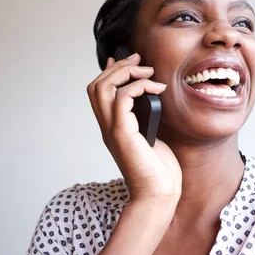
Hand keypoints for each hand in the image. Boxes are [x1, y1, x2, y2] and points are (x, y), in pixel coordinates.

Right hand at [87, 53, 181, 206]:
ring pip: (102, 88)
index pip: (98, 92)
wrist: (158, 194)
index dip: (109, 71)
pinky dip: (138, 86)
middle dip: (117, 67)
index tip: (130, 60)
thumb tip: (153, 97)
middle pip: (96, 85)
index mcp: (112, 127)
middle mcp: (107, 127)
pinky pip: (122, 98)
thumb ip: (146, 117)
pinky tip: (156, 89)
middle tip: (140, 60)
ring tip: (148, 72)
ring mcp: (112, 130)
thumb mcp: (152, 136)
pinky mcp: (123, 134)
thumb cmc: (159, 170)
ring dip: (126, 73)